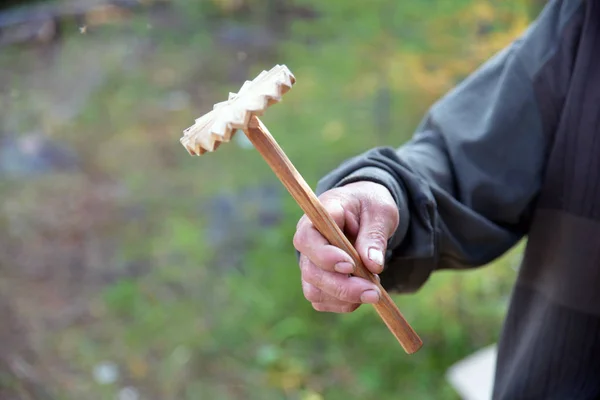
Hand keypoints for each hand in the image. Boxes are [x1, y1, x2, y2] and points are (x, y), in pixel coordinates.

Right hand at [293, 181, 399, 312]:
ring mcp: (309, 263)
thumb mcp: (379, 212)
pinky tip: (362, 292)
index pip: (307, 239)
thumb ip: (374, 235)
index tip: (351, 266)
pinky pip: (322, 301)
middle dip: (342, 287)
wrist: (364, 212)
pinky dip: (344, 303)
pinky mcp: (316, 281)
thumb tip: (373, 265)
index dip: (325, 256)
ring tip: (373, 288)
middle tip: (374, 292)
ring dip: (345, 298)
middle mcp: (308, 243)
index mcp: (318, 217)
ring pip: (315, 291)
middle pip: (311, 272)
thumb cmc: (369, 206)